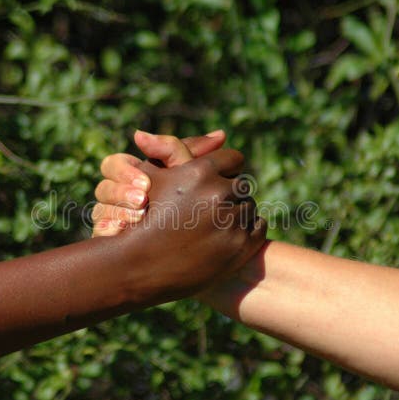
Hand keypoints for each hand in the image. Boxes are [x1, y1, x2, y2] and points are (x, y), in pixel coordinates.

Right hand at [92, 130, 225, 235]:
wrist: (190, 251)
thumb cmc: (193, 206)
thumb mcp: (192, 179)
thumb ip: (198, 155)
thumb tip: (221, 134)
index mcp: (130, 175)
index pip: (113, 164)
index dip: (126, 171)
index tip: (146, 183)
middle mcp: (116, 196)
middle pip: (103, 188)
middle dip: (121, 193)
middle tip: (143, 200)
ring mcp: (111, 219)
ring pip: (98, 211)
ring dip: (119, 213)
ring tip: (139, 218)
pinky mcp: (110, 242)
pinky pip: (101, 235)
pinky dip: (112, 233)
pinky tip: (126, 236)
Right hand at [110, 143, 266, 304]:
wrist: (139, 267)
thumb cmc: (142, 217)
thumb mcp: (151, 177)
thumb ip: (172, 147)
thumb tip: (215, 132)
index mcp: (201, 172)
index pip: (233, 158)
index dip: (223, 169)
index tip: (213, 181)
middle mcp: (220, 193)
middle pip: (241, 183)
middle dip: (229, 192)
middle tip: (212, 206)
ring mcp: (233, 222)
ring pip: (250, 205)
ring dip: (237, 211)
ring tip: (216, 222)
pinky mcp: (242, 247)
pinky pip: (259, 226)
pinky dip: (246, 229)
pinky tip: (227, 235)